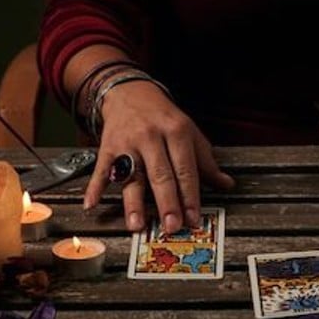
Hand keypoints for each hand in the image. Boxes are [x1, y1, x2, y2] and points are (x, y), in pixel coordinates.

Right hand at [81, 81, 234, 233]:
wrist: (131, 92)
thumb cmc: (164, 118)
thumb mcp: (190, 133)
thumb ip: (206, 162)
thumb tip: (227, 184)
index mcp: (176, 132)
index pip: (186, 169)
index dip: (190, 196)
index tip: (193, 218)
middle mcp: (151, 137)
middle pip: (160, 174)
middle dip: (167, 202)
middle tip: (171, 226)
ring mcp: (127, 143)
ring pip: (132, 176)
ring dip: (133, 202)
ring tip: (136, 224)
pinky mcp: (107, 147)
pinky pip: (100, 170)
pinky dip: (94, 187)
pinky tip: (91, 203)